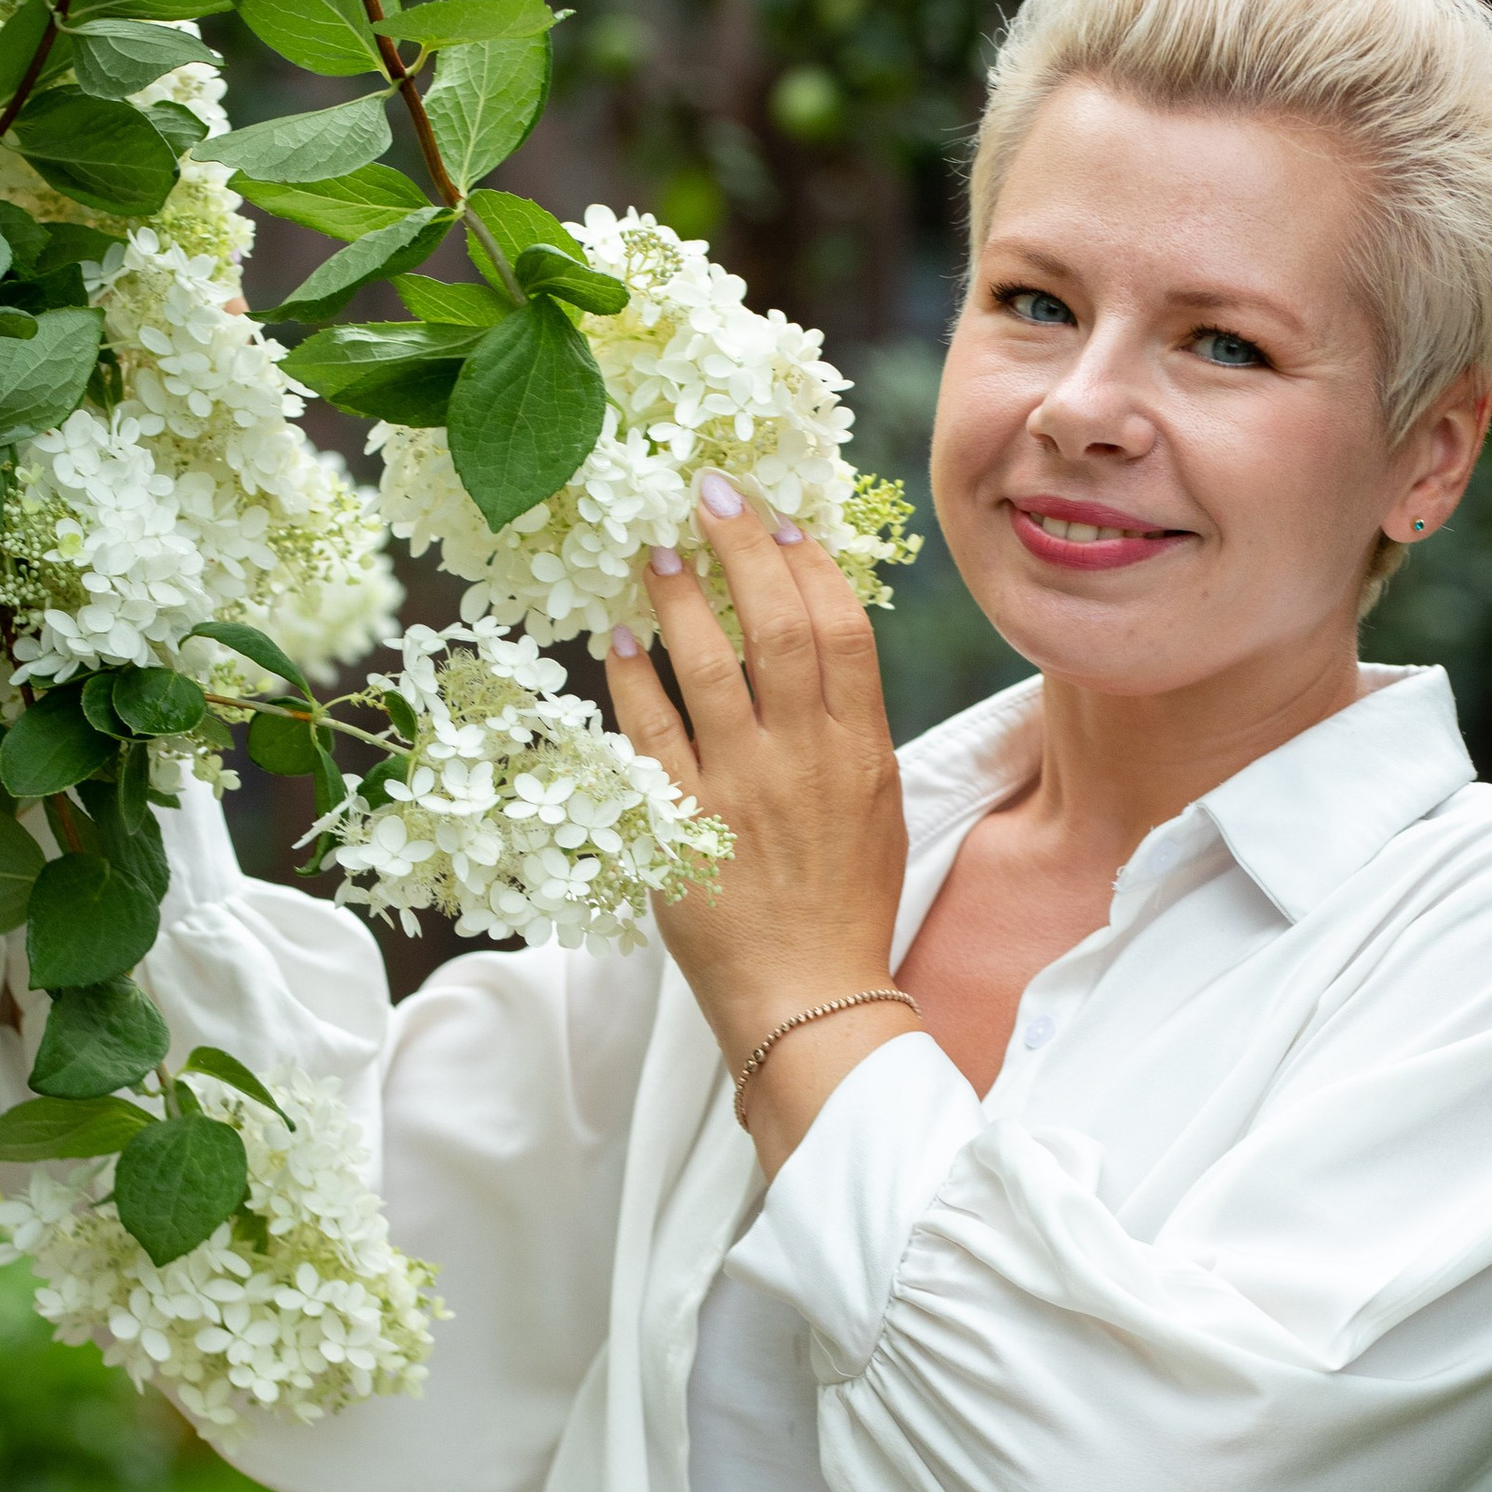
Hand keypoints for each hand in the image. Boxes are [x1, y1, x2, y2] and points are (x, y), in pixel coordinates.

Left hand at [603, 472, 910, 1167]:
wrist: (812, 999)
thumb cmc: (845, 907)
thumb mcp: (874, 807)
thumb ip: (846, 730)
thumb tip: (816, 651)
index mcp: (860, 751)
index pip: (841, 631)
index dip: (808, 564)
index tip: (780, 518)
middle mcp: (804, 759)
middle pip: (778, 626)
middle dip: (743, 548)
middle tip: (711, 491)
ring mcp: (741, 791)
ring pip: (711, 668)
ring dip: (681, 599)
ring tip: (655, 551)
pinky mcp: (684, 828)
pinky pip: (650, 735)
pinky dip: (632, 679)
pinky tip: (617, 637)